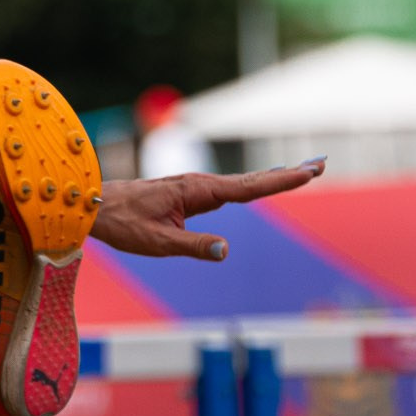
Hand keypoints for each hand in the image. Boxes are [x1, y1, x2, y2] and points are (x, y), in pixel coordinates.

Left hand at [91, 161, 323, 260]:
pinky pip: (227, 190)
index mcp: (197, 191)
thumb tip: (225, 250)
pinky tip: (262, 184)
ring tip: (305, 171)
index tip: (308, 172)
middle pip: (252, 181)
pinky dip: (251, 185)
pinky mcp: (189, 195)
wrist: (94, 206)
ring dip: (273, 177)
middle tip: (321, 165)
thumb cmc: (122, 224)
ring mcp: (195, 189)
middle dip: (287, 173)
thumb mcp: (156, 242)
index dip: (280, 181)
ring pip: (242, 184)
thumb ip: (193, 246)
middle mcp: (200, 186)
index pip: (248, 188)